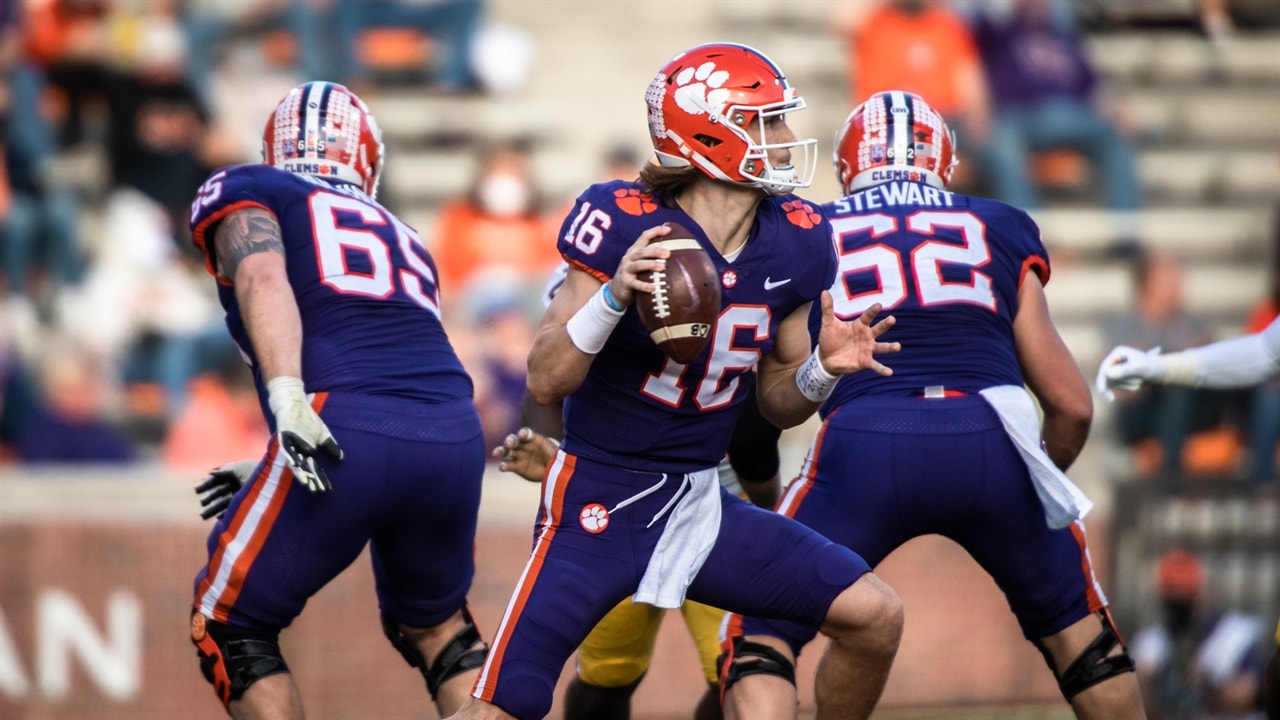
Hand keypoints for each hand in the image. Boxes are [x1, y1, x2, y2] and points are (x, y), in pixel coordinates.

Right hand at [195, 459, 258, 519]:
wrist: (276, 482)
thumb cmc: (259, 473)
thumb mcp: (241, 469)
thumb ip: (227, 470)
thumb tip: (211, 472)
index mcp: (236, 473)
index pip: (218, 478)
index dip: (207, 483)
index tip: (196, 489)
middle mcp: (238, 483)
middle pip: (219, 491)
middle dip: (209, 498)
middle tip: (200, 505)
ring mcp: (243, 494)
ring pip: (224, 502)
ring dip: (212, 509)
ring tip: (202, 516)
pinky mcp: (248, 504)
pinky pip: (233, 509)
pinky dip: (225, 513)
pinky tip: (217, 518)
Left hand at [267, 376, 342, 491]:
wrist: (294, 406)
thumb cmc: (308, 421)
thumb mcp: (323, 435)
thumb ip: (330, 446)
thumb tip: (341, 458)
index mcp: (308, 453)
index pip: (315, 469)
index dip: (320, 479)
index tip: (327, 489)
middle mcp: (298, 452)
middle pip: (305, 469)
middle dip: (311, 479)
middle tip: (316, 490)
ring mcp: (291, 446)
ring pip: (295, 462)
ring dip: (300, 472)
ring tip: (306, 481)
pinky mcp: (284, 438)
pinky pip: (287, 449)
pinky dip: (291, 456)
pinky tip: (295, 463)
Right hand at [492, 427, 557, 482]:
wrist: (551, 469)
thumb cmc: (555, 457)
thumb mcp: (556, 453)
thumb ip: (555, 451)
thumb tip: (563, 449)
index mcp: (533, 438)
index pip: (526, 433)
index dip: (523, 433)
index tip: (522, 435)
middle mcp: (523, 445)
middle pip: (513, 440)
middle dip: (510, 441)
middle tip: (509, 444)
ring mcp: (518, 455)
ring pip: (506, 451)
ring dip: (501, 451)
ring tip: (496, 453)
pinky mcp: (516, 466)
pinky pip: (508, 465)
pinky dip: (504, 466)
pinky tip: (502, 467)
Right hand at [607, 224, 673, 306]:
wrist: (617, 290)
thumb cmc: (636, 274)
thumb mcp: (642, 263)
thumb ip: (654, 257)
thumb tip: (679, 254)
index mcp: (635, 250)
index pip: (644, 236)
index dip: (656, 231)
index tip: (669, 229)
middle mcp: (629, 257)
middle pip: (642, 251)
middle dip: (655, 251)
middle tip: (668, 253)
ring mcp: (626, 269)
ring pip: (638, 265)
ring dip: (650, 265)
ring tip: (662, 267)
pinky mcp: (625, 282)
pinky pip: (635, 283)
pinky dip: (643, 286)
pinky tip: (653, 288)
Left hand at [816, 293, 899, 376]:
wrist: (826, 358)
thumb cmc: (830, 338)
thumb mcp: (828, 323)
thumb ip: (827, 308)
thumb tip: (824, 291)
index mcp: (859, 325)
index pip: (867, 317)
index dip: (873, 311)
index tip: (879, 305)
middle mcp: (867, 336)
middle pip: (878, 329)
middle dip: (885, 325)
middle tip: (892, 319)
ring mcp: (868, 349)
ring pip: (882, 347)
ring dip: (890, 347)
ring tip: (897, 346)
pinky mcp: (866, 362)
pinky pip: (876, 366)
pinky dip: (882, 369)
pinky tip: (889, 372)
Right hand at [1095, 345, 1160, 400]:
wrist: (1158, 371)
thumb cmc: (1150, 367)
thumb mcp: (1139, 368)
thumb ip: (1125, 370)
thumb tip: (1108, 374)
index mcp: (1118, 352)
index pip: (1105, 366)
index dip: (1102, 378)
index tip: (1101, 390)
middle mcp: (1114, 358)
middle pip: (1105, 374)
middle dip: (1118, 383)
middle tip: (1111, 398)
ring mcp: (1114, 367)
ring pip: (1109, 381)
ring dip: (1123, 386)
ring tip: (1140, 383)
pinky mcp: (1115, 376)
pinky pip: (1110, 386)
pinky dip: (1114, 391)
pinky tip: (1112, 399)